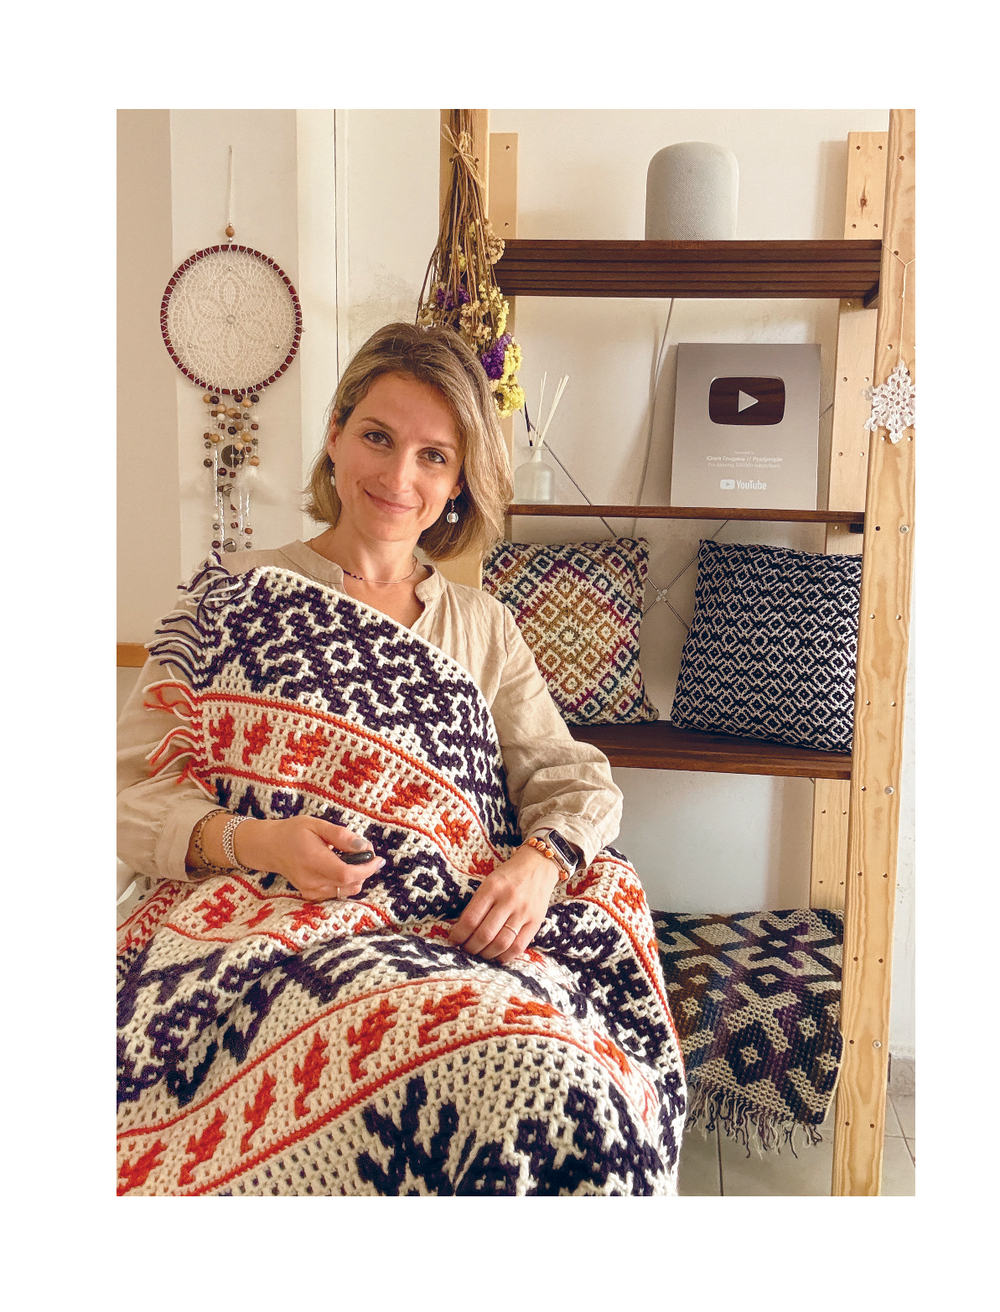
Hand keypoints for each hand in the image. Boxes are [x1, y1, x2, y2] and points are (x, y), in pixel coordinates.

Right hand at [194, 813, 385, 901]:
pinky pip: (337, 892)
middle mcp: (312, 881)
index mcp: (313, 861)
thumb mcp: (317, 825)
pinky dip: (345, 882)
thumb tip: (364, 847)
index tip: (378, 858)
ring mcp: (310, 891)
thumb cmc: (293, 832)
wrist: (270, 847)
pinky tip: (339, 866)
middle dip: (364, 870)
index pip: (347, 874)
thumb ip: (341, 836)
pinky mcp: (311, 895)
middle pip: (350, 885)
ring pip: (346, 891)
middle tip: (362, 851)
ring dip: (356, 876)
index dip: (367, 869)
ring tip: (348, 857)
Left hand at [448, 844, 560, 963]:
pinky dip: (505, 956)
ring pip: (501, 943)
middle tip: (465, 950)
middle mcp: (508, 900)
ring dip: (486, 954)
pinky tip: (497, 956)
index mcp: (492, 887)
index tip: (454, 940)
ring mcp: (523, 912)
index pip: (470, 919)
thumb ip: (477, 904)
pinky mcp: (536, 922)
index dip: (459, 935)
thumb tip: (461, 931)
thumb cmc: (508, 876)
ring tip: (479, 954)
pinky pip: (519, 946)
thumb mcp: (489, 882)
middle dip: (471, 948)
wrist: (538, 865)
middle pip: (485, 934)